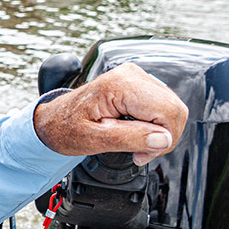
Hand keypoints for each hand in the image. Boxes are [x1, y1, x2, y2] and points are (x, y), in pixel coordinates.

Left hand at [33, 62, 187, 166]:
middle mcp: (131, 75)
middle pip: (175, 109)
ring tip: (135, 144)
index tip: (143, 153)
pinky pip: (162, 106)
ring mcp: (136, 77)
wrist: (53, 120)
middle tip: (139, 152)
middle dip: (163, 137)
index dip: (164, 138)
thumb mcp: (93, 140)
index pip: (168, 111)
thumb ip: (130, 138)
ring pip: (173, 108)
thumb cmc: (66, 128)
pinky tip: (136, 133)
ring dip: (159, 133)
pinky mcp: (138, 84)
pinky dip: (155, 125)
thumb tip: (162, 139)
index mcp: (119, 85)